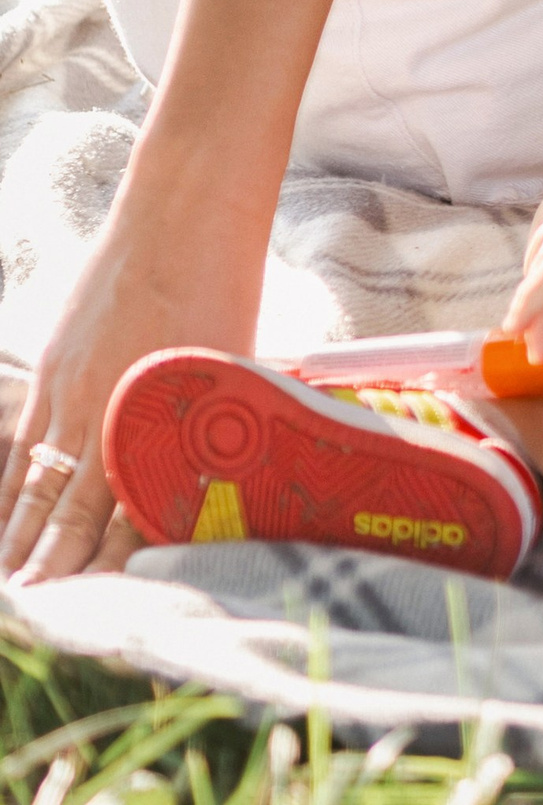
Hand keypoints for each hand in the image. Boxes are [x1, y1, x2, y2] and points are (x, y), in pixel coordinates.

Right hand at [2, 209, 261, 579]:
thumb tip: (214, 481)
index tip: (102, 615)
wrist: (186, 206)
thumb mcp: (232, 366)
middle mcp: (106, 416)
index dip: (108, 571)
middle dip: (53, 574)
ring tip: (16, 593)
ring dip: (22, 541)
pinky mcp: (52, 366)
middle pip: (69, 516)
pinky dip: (13, 487)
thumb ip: (211, 427)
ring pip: (36, 485)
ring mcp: (70, 391)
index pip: (125, 519)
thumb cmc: (228, 282)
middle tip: (41, 623)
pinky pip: (25, 443)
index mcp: (158, 419)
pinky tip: (8, 519)